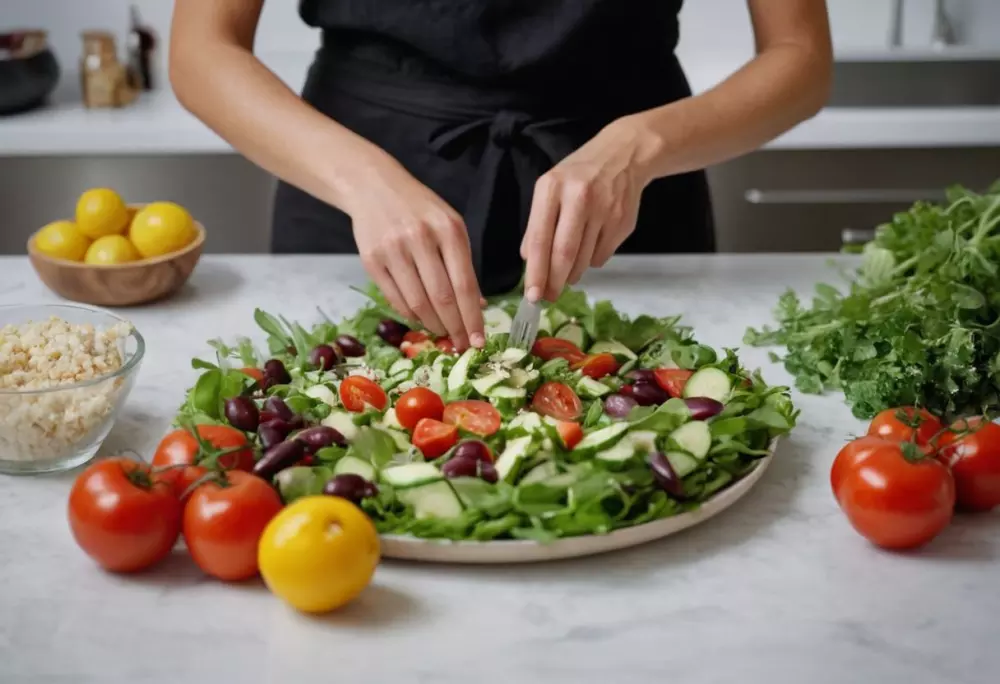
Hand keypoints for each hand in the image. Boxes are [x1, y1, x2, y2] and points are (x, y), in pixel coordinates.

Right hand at [346, 152, 484, 349]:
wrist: (373, 187)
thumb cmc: (420, 209)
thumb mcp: (449, 225)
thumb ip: (463, 263)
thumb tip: (478, 305)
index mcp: (448, 230)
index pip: (464, 284)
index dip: (473, 317)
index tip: (480, 341)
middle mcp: (420, 239)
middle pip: (442, 298)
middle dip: (455, 328)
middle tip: (463, 345)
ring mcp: (393, 250)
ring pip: (418, 303)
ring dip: (433, 325)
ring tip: (444, 333)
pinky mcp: (372, 260)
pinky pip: (396, 299)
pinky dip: (412, 315)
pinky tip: (422, 319)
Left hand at [521, 116, 652, 301]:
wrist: (624, 155)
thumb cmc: (578, 176)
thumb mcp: (550, 189)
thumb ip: (537, 224)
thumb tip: (528, 259)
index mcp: (552, 189)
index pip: (541, 239)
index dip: (536, 272)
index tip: (532, 295)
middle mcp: (578, 198)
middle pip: (564, 253)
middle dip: (554, 282)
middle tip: (548, 297)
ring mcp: (604, 210)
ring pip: (584, 259)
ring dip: (572, 274)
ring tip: (567, 275)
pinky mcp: (622, 222)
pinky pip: (601, 256)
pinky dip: (591, 262)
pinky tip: (588, 250)